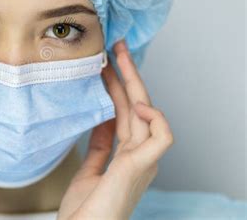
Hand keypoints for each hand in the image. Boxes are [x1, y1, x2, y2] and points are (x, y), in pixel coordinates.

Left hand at [58, 39, 174, 219]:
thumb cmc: (87, 208)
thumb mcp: (92, 168)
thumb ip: (101, 145)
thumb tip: (103, 119)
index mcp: (128, 153)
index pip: (124, 111)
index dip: (116, 86)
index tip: (105, 65)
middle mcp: (139, 153)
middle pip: (136, 105)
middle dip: (127, 74)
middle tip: (116, 47)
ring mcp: (143, 159)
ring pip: (147, 112)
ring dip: (134, 83)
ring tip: (119, 58)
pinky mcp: (143, 165)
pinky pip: (162, 135)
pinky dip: (155, 116)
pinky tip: (137, 103)